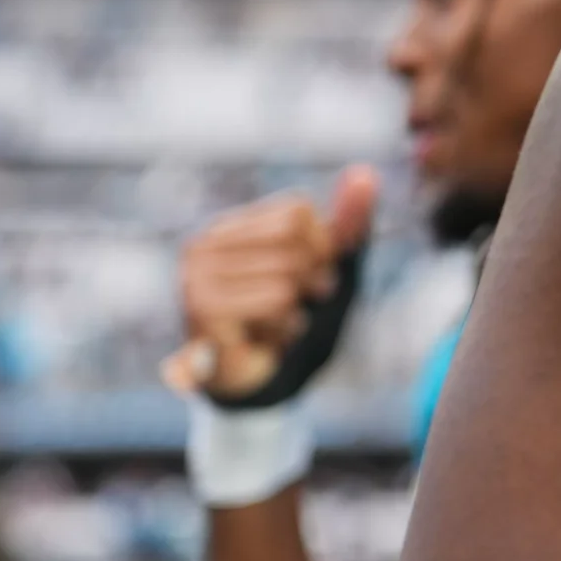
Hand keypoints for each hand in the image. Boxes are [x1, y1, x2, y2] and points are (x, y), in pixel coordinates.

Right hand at [163, 165, 378, 397]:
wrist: (264, 388)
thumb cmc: (295, 323)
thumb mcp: (331, 269)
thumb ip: (347, 224)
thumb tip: (365, 173)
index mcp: (232, 227)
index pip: (298, 212)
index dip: (321, 248)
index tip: (307, 278)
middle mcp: (204, 243)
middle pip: (295, 242)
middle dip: (310, 281)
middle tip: (289, 308)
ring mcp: (196, 276)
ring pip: (288, 275)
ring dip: (295, 311)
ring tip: (272, 326)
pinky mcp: (200, 308)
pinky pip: (276, 301)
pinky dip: (284, 327)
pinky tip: (263, 341)